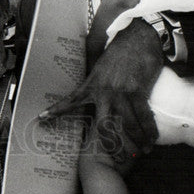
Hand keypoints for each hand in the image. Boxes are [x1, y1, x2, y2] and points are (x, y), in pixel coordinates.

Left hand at [40, 19, 161, 158]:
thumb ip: (98, 80)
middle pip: (102, 124)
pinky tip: (152, 138)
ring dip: (136, 140)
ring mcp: (119, 91)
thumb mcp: (102, 65)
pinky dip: (149, 129)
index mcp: (92, 83)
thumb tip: (97, 92)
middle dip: (111, 143)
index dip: (56, 110)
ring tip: (143, 150)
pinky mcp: (136, 90)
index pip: (71, 99)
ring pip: (126, 124)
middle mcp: (103, 90)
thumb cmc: (121, 50)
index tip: (41, 118)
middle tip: (118, 158)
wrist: (137, 35)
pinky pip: (143, 116)